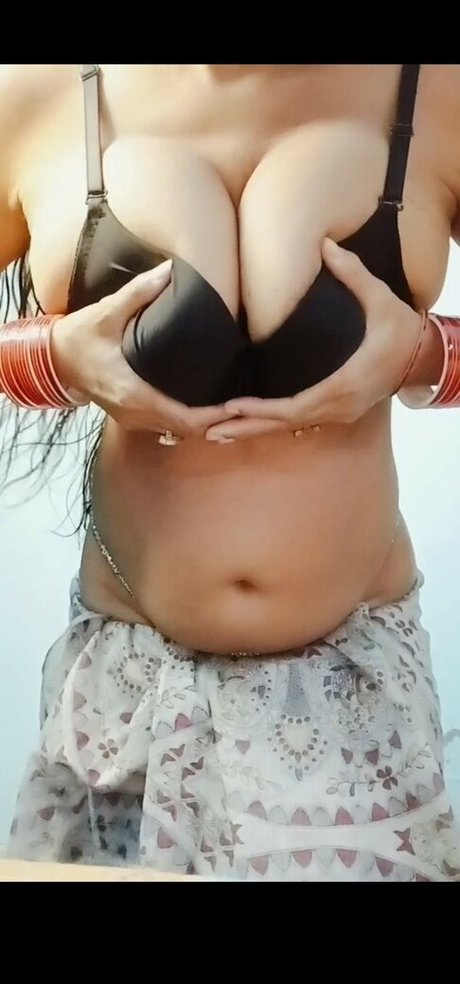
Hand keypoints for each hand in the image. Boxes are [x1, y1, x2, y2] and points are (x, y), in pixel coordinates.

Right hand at [51, 262, 233, 437]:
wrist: (52, 360)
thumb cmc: (78, 337)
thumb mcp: (106, 313)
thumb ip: (138, 293)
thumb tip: (169, 270)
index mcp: (134, 393)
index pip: (184, 417)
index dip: (214, 416)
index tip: (238, 406)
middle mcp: (137, 413)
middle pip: (188, 430)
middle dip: (219, 422)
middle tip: (247, 406)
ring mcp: (134, 419)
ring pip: (179, 431)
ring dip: (206, 424)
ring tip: (234, 408)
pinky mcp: (132, 417)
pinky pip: (168, 426)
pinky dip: (190, 421)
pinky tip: (208, 407)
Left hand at [205, 238, 422, 440]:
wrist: (424, 358)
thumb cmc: (402, 330)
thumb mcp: (382, 300)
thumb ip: (353, 274)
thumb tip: (326, 245)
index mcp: (344, 385)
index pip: (296, 406)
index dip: (262, 409)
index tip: (232, 407)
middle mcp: (338, 407)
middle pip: (285, 425)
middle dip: (247, 428)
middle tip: (209, 431)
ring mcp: (338, 414)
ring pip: (289, 428)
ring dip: (254, 430)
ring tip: (217, 433)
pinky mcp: (337, 412)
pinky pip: (298, 423)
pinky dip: (271, 425)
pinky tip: (246, 426)